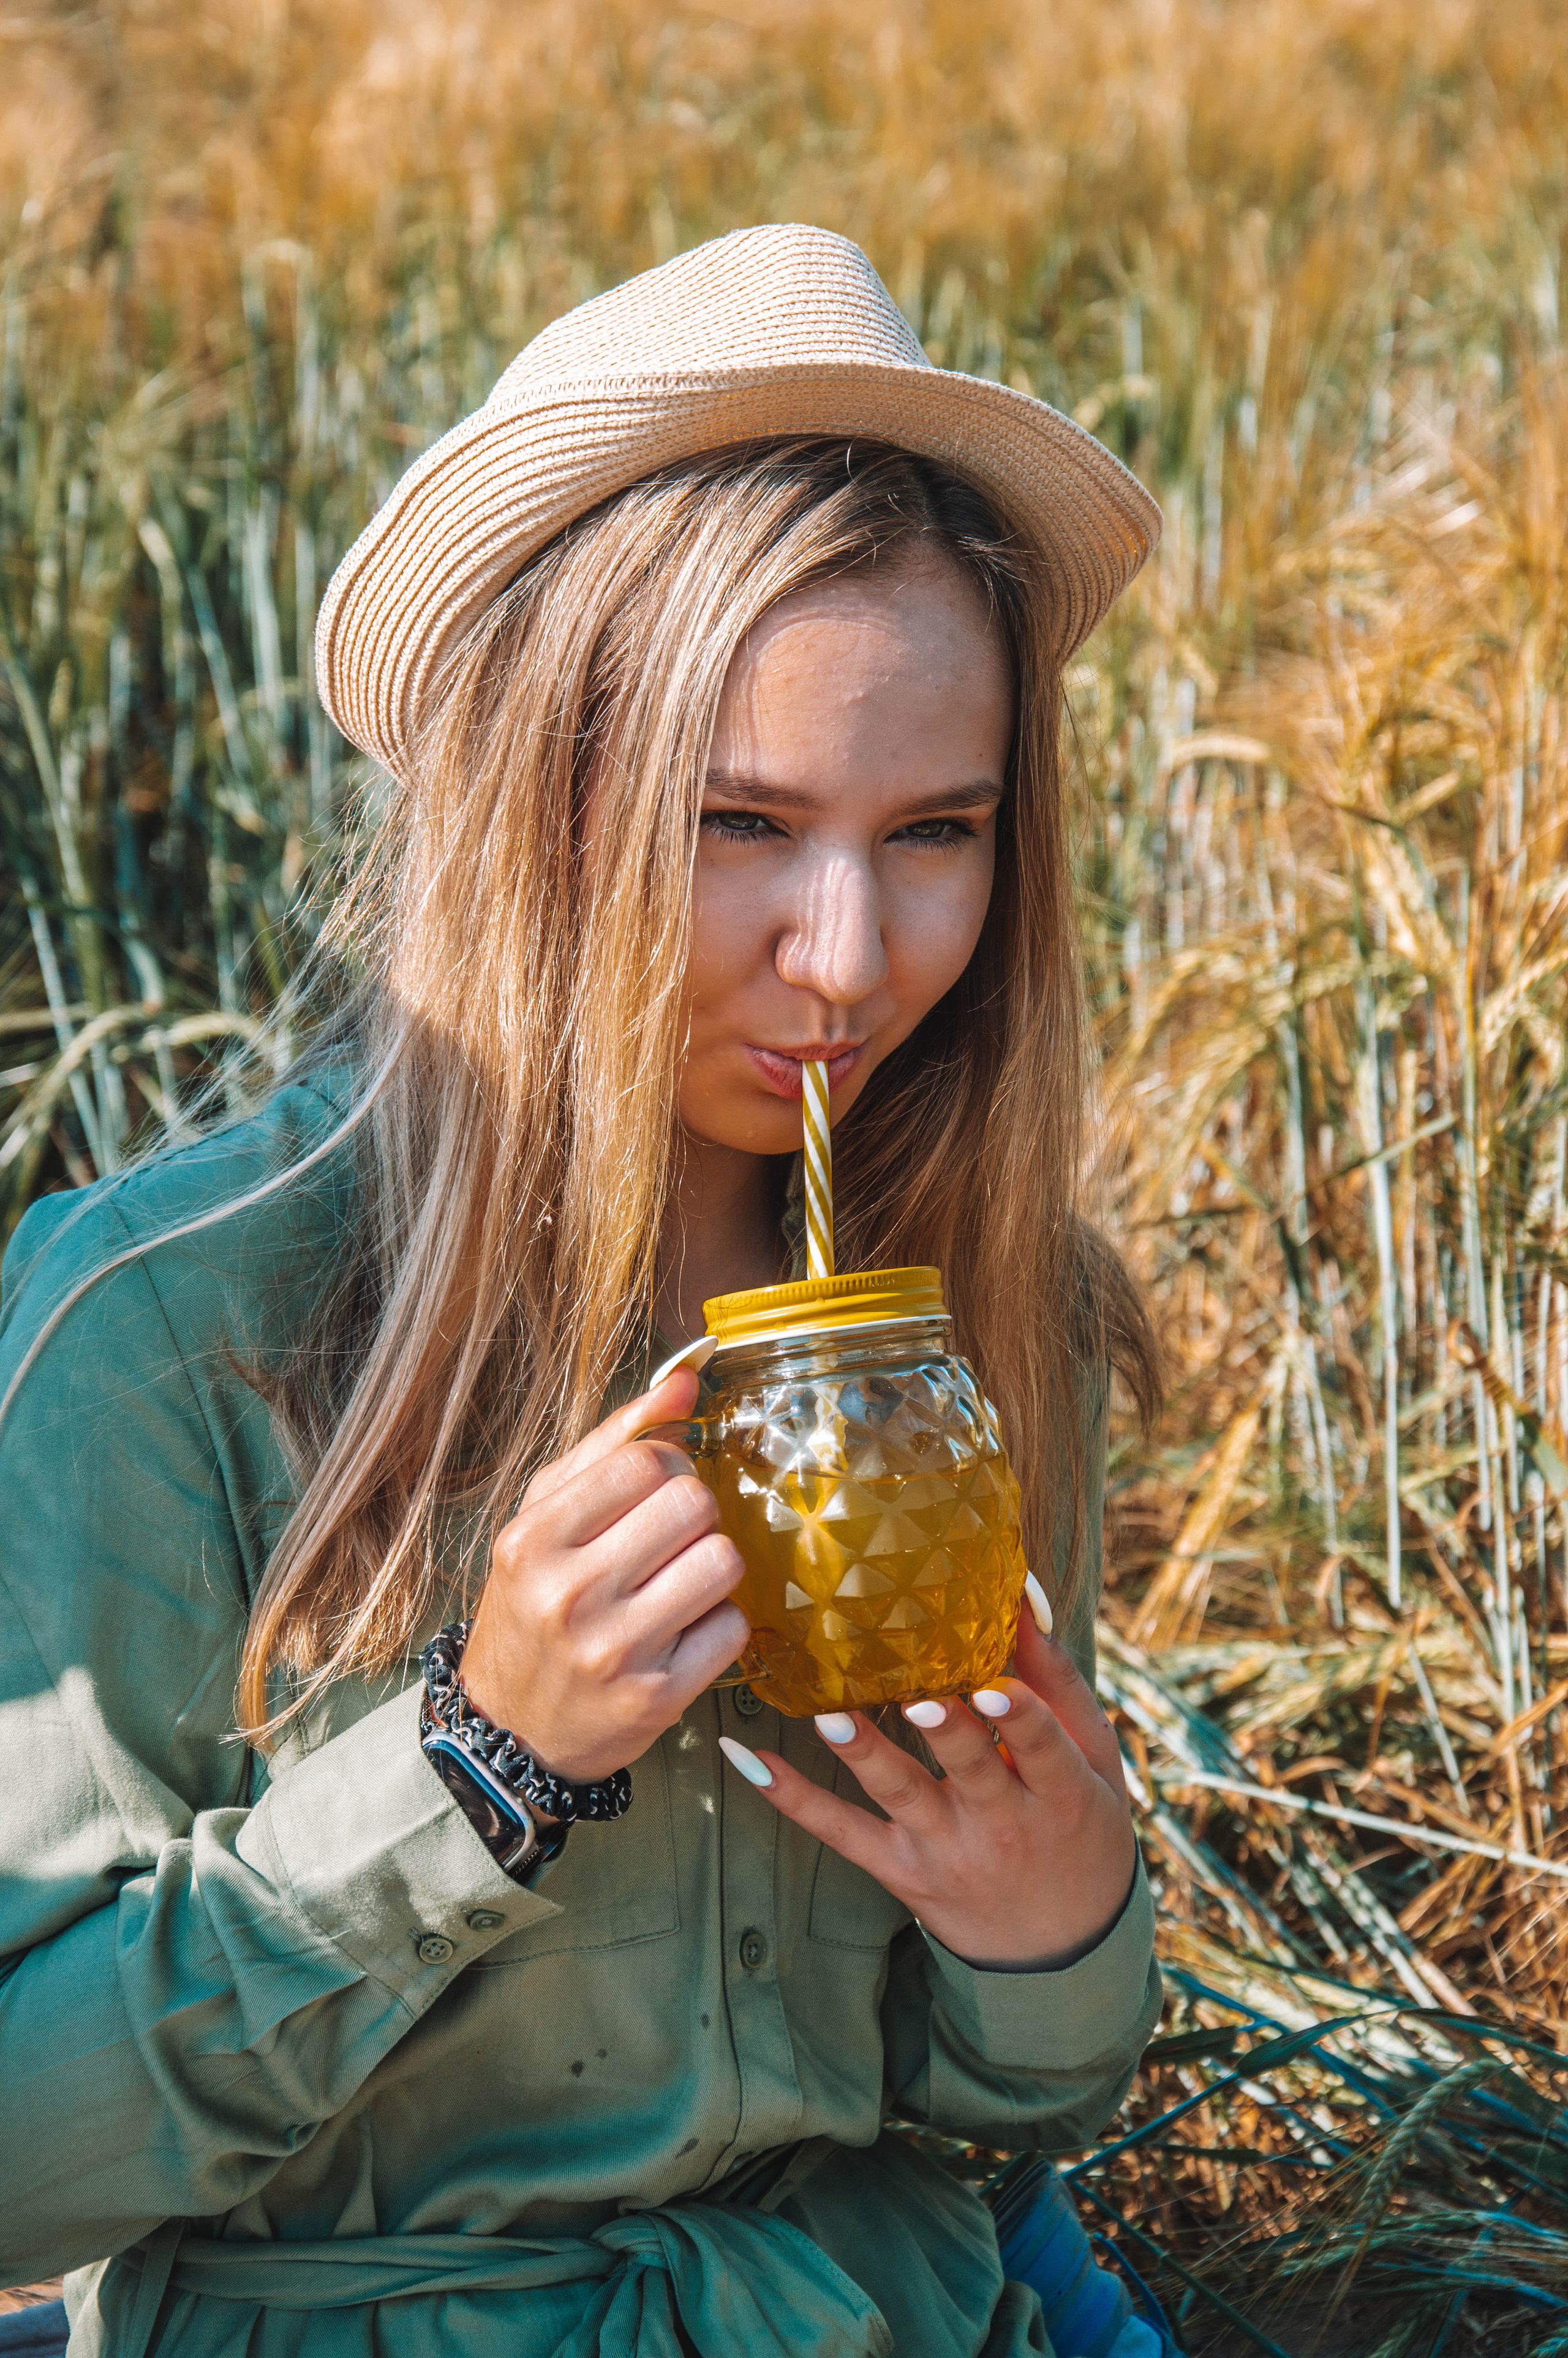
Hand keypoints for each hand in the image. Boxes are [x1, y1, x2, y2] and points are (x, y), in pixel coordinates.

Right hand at [460, 1366, 748, 1785]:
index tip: (653, 1492)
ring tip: (678, 1582)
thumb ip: (614, 1440)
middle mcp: (568, 1595)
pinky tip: (682, 1631)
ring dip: (712, 1566)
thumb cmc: (532, 1606)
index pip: (645, 1462)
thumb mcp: (545, 1516)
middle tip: (669, 1539)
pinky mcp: (658, 1698)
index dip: (668, 1466)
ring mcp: (614, 1651)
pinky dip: (717, 1623)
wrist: (510, 1728)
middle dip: (694, 1514)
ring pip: (723, 1562)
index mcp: (532, 1540)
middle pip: (693, 1504)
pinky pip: (732, 1628)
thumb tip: (687, 1381)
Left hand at [721, 1608, 1137, 1967]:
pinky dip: (793, 1798)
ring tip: (830, 1717)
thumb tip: (1021, 1593)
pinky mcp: (899, 1870)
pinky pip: (841, 1832)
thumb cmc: (1080, 1825)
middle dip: (946, 1735)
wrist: (1063, 1947)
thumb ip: (1056, 1679)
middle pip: (970, 1770)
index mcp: (1060, 1792)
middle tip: (918, 1700)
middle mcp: (1002, 1824)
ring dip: (865, 1755)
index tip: (995, 1689)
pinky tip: (747, 1759)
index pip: (1041, 1748)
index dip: (1018, 1719)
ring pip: (900, 1798)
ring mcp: (945, 1849)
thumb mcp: (1093, 1760)